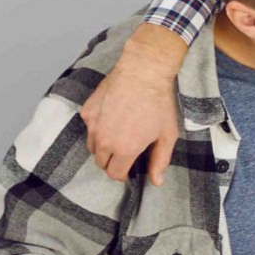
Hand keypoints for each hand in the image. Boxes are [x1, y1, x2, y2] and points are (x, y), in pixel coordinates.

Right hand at [81, 24, 185, 186]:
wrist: (143, 72)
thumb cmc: (159, 104)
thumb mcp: (167, 135)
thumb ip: (160, 160)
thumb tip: (156, 182)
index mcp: (123, 149)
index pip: (114, 174)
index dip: (122, 175)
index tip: (129, 169)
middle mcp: (104, 140)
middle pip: (100, 162)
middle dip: (112, 162)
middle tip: (126, 152)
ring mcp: (93, 125)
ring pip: (92, 146)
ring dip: (103, 147)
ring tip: (120, 135)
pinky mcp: (87, 111)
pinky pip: (90, 128)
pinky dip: (98, 128)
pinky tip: (114, 117)